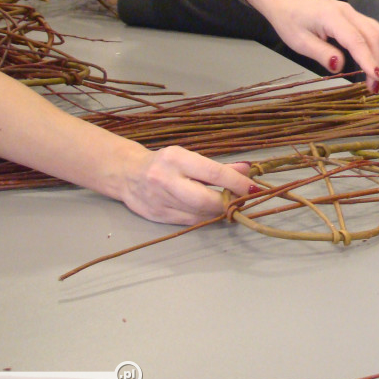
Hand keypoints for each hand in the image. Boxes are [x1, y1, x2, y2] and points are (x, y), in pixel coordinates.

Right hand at [117, 145, 256, 224]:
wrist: (126, 173)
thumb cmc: (164, 162)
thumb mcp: (189, 157)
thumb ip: (218, 165)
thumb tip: (247, 170)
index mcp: (176, 159)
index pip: (213, 173)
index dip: (236, 183)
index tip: (252, 188)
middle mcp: (165, 180)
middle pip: (205, 199)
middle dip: (227, 202)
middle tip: (240, 199)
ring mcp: (159, 201)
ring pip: (199, 214)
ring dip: (218, 211)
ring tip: (228, 204)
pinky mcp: (157, 216)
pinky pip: (189, 221)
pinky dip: (205, 217)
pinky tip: (211, 211)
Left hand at [244, 0, 378, 85]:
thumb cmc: (288, 20)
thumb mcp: (298, 42)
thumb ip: (321, 53)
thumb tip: (339, 66)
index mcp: (331, 17)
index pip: (356, 41)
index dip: (368, 60)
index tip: (376, 79)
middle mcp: (347, 12)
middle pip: (374, 35)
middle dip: (378, 60)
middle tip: (374, 85)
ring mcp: (352, 11)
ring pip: (377, 31)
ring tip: (374, 74)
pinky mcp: (352, 15)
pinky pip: (372, 29)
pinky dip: (376, 46)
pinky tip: (372, 59)